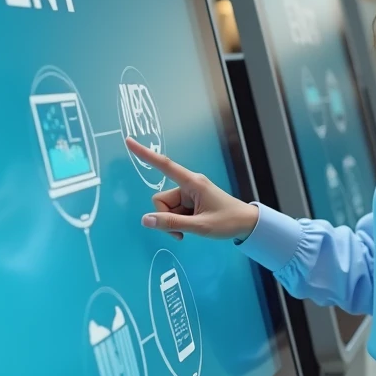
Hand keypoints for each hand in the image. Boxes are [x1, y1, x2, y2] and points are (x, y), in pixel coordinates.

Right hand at [125, 138, 258, 239]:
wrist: (247, 225)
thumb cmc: (228, 222)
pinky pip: (173, 213)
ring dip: (172, 223)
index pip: (164, 165)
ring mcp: (188, 195)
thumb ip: (172, 224)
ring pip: (165, 209)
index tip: (129, 142)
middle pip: (161, 200)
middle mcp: (188, 185)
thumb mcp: (200, 226)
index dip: (145, 154)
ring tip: (190, 231)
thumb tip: (146, 220)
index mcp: (192, 182)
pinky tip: (190, 230)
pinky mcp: (190, 203)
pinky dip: (177, 224)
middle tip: (182, 232)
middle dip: (165, 218)